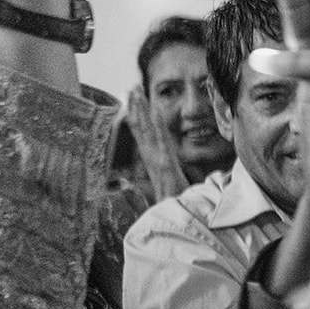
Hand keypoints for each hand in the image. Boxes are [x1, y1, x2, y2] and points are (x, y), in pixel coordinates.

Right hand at [122, 85, 187, 200]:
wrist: (178, 221)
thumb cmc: (174, 209)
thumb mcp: (164, 196)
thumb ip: (152, 189)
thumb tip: (140, 183)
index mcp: (154, 165)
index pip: (143, 137)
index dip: (135, 119)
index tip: (131, 102)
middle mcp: (154, 160)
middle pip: (143, 129)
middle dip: (136, 108)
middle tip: (131, 88)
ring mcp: (160, 162)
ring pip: (149, 132)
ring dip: (142, 111)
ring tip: (136, 92)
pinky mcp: (167, 166)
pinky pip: (162, 142)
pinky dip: (157, 126)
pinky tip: (155, 111)